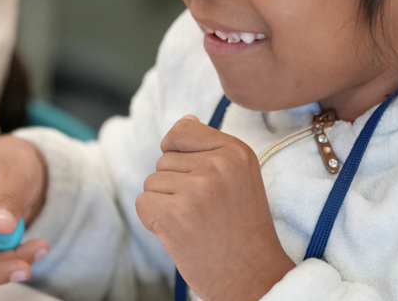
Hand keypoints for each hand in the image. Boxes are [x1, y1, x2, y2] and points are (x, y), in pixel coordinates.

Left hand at [136, 116, 294, 300]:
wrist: (254, 277)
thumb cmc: (244, 229)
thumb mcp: (241, 177)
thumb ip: (212, 148)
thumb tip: (184, 120)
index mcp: (236, 151)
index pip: (183, 130)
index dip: (178, 153)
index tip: (196, 178)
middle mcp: (218, 165)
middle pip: (165, 159)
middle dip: (175, 186)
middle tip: (203, 211)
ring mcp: (196, 189)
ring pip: (152, 182)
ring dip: (165, 204)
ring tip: (194, 223)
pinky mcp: (175, 214)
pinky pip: (143, 203)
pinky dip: (153, 221)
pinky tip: (179, 234)